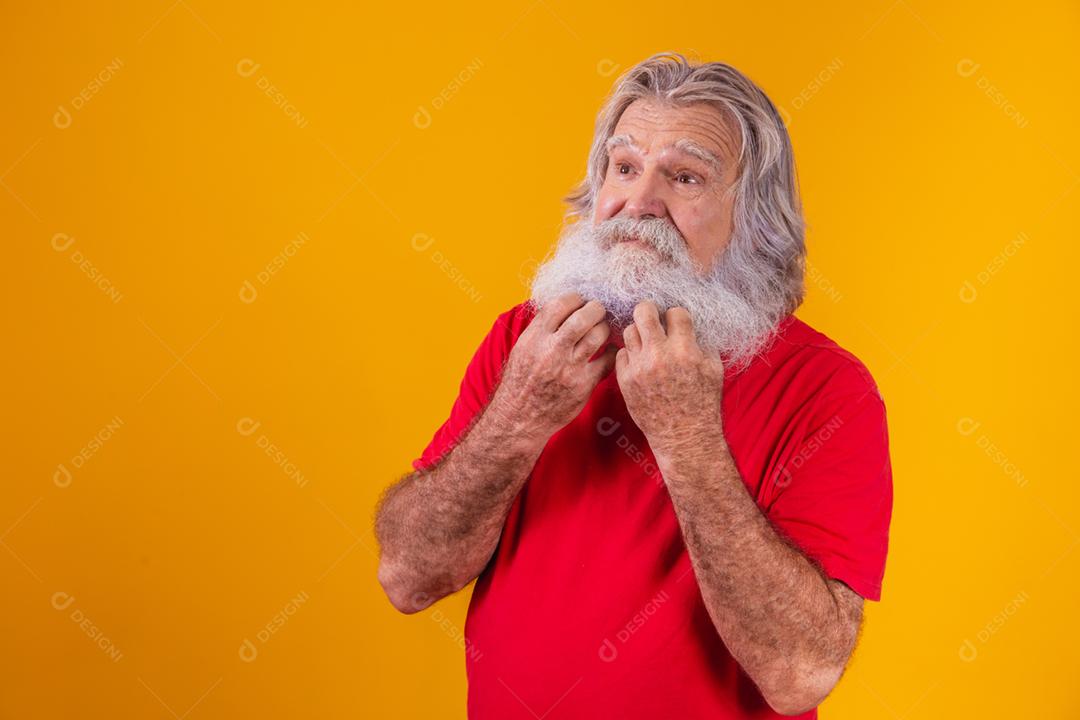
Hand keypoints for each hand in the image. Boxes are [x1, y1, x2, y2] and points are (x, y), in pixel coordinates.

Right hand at [490, 293, 617, 445]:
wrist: (520, 417)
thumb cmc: (521, 381)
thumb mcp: (522, 348)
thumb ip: (541, 328)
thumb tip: (563, 307)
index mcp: (534, 337)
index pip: (561, 304)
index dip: (575, 298)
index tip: (580, 301)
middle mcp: (552, 350)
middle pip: (584, 316)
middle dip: (596, 309)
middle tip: (598, 312)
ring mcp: (569, 368)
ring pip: (598, 335)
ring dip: (604, 328)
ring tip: (602, 330)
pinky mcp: (583, 385)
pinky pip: (608, 360)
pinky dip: (612, 352)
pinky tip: (608, 351)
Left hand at [615, 301, 726, 459]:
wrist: (683, 436)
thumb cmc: (702, 403)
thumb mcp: (713, 369)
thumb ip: (701, 343)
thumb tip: (689, 324)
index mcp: (685, 350)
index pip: (675, 312)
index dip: (677, 315)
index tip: (677, 323)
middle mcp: (659, 355)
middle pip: (643, 311)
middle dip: (649, 310)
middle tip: (653, 317)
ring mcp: (639, 367)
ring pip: (628, 330)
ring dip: (639, 332)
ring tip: (648, 341)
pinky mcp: (625, 380)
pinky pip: (621, 353)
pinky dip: (631, 353)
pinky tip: (641, 360)